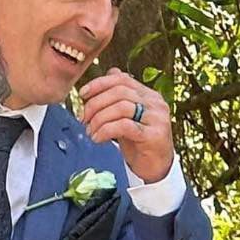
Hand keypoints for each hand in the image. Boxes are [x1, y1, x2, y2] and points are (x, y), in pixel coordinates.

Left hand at [78, 67, 173, 183]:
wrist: (156, 167)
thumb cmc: (138, 142)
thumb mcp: (127, 116)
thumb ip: (120, 97)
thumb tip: (110, 72)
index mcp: (148, 95)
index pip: (122, 79)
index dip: (99, 83)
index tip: (83, 94)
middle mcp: (155, 103)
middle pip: (119, 92)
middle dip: (95, 104)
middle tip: (83, 119)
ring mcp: (156, 118)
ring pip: (121, 107)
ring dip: (99, 119)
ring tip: (90, 132)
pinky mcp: (153, 135)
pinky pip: (124, 126)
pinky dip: (106, 130)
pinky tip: (98, 139)